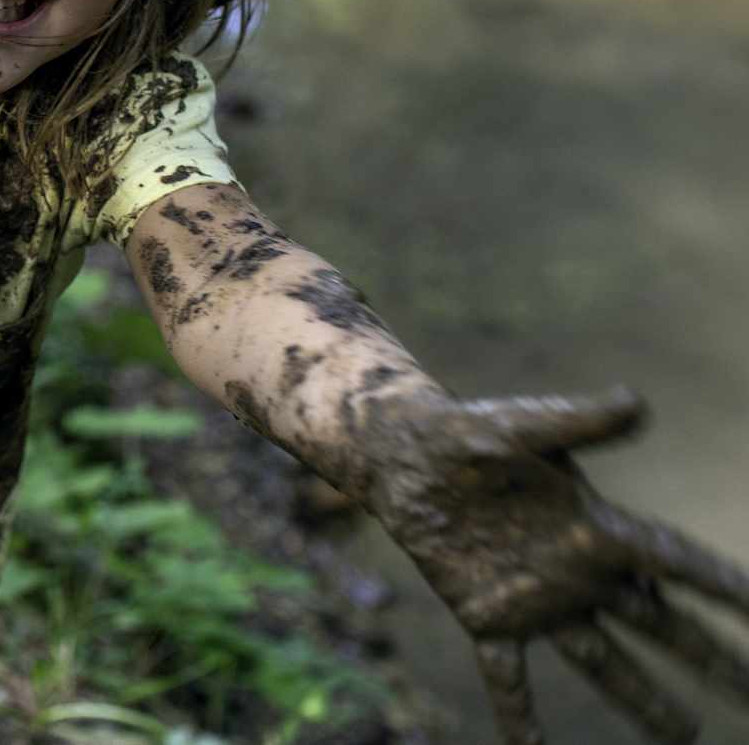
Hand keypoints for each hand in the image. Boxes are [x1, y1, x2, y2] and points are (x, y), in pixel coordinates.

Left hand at [358, 388, 748, 743]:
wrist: (400, 452)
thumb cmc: (464, 430)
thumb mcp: (522, 426)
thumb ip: (578, 422)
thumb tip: (638, 403)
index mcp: (594, 526)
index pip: (674, 560)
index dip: (721, 584)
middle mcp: (577, 571)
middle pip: (658, 624)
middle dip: (709, 659)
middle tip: (748, 695)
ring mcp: (536, 600)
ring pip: (602, 661)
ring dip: (643, 699)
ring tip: (684, 736)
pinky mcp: (487, 616)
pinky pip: (509, 677)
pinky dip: (521, 717)